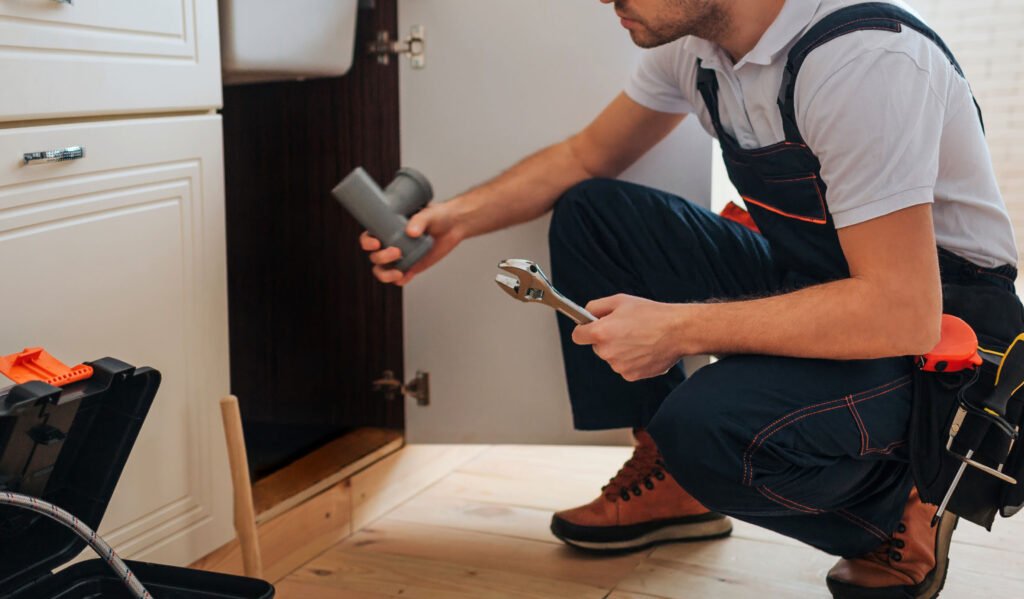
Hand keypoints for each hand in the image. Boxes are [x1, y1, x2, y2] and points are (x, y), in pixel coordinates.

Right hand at [360, 201, 465, 285]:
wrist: (454, 226)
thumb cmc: (438, 215)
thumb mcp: (429, 214)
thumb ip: (420, 220)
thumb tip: (410, 232)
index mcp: (387, 228)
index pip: (368, 238)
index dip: (367, 243)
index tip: (376, 243)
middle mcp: (390, 243)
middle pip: (375, 257)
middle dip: (381, 258)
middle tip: (397, 252)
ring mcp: (400, 257)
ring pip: (382, 271)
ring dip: (386, 274)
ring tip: (399, 272)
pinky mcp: (412, 266)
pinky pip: (400, 278)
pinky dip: (400, 280)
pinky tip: (406, 276)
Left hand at [571, 294, 687, 381]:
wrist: (678, 331)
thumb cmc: (652, 315)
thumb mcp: (620, 301)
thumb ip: (596, 307)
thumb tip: (586, 314)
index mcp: (601, 332)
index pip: (578, 336)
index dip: (584, 330)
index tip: (590, 328)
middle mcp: (607, 352)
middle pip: (596, 347)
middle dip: (606, 339)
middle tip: (625, 329)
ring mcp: (619, 366)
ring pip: (612, 357)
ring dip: (620, 350)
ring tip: (638, 338)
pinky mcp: (631, 375)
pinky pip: (624, 366)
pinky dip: (632, 360)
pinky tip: (644, 348)